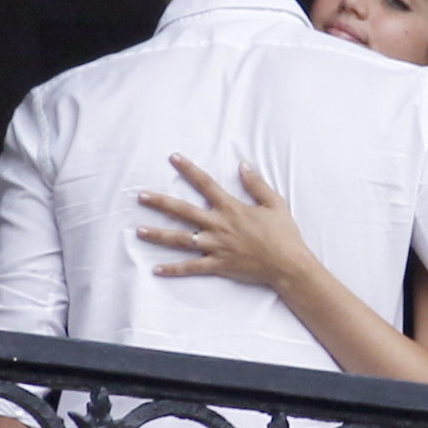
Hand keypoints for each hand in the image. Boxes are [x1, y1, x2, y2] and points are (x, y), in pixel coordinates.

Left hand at [137, 154, 310, 289]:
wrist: (288, 265)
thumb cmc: (284, 234)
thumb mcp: (274, 203)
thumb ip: (257, 184)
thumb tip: (243, 165)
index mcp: (231, 208)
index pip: (205, 184)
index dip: (188, 169)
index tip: (173, 158)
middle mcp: (219, 226)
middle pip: (183, 211)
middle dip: (161, 203)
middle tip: (141, 196)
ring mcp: (216, 247)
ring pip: (181, 240)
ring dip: (159, 235)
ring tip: (138, 231)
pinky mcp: (217, 265)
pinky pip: (191, 268)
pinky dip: (173, 269)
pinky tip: (156, 270)